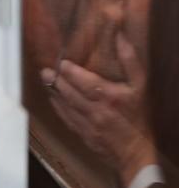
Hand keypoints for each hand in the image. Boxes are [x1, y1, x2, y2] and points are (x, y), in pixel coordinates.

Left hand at [41, 32, 156, 187]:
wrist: (137, 150)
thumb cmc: (141, 116)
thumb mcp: (141, 86)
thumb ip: (130, 60)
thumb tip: (120, 36)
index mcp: (111, 97)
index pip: (85, 81)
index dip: (70, 71)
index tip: (62, 62)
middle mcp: (96, 110)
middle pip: (70, 93)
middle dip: (56, 80)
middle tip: (46, 71)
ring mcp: (87, 124)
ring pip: (65, 105)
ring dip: (54, 92)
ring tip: (47, 80)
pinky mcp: (82, 134)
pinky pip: (66, 118)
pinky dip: (58, 107)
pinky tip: (54, 99)